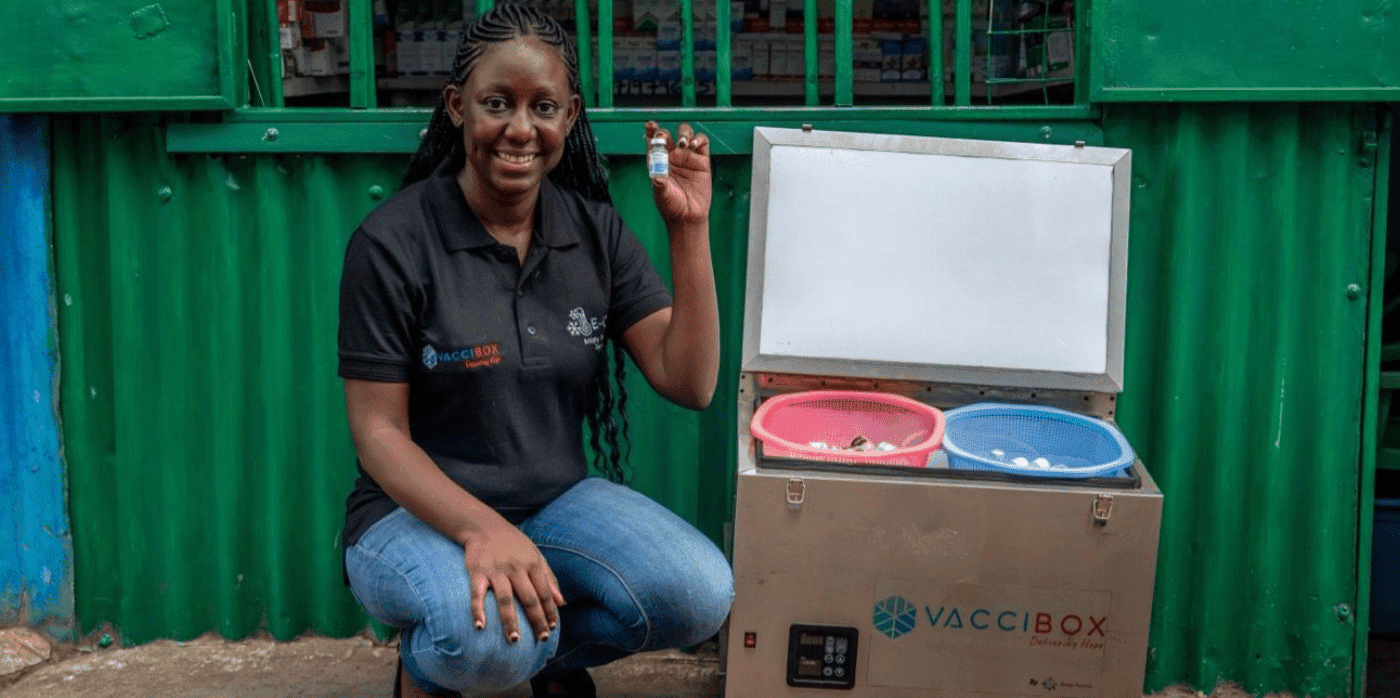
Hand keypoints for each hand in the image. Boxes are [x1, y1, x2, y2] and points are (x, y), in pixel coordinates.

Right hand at [462, 522, 564, 643]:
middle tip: (541, 639)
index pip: (544, 592)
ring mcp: (496, 571)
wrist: (485, 526)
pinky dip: (478, 610)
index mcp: (532, 564)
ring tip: (514, 640)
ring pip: (506, 599)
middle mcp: (516, 568)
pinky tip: (480, 626)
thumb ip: (549, 578)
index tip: (552, 628)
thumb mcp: (536, 556)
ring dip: (510, 621)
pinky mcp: (478, 572)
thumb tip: (562, 602)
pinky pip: (478, 594)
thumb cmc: (514, 544)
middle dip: (536, 620)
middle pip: (529, 598)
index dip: (549, 611)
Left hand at [646, 121, 711, 225]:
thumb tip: (657, 176)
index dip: (650, 131)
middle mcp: (671, 156)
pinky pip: (702, 142)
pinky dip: (698, 139)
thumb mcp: (662, 194)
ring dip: (684, 133)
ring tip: (683, 143)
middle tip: (666, 139)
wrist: (688, 216)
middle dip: (666, 132)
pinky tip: (694, 146)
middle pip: (668, 134)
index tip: (650, 125)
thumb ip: (659, 183)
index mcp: (658, 161)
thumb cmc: (672, 206)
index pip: (652, 142)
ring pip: (685, 134)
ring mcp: (687, 157)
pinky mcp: (702, 160)